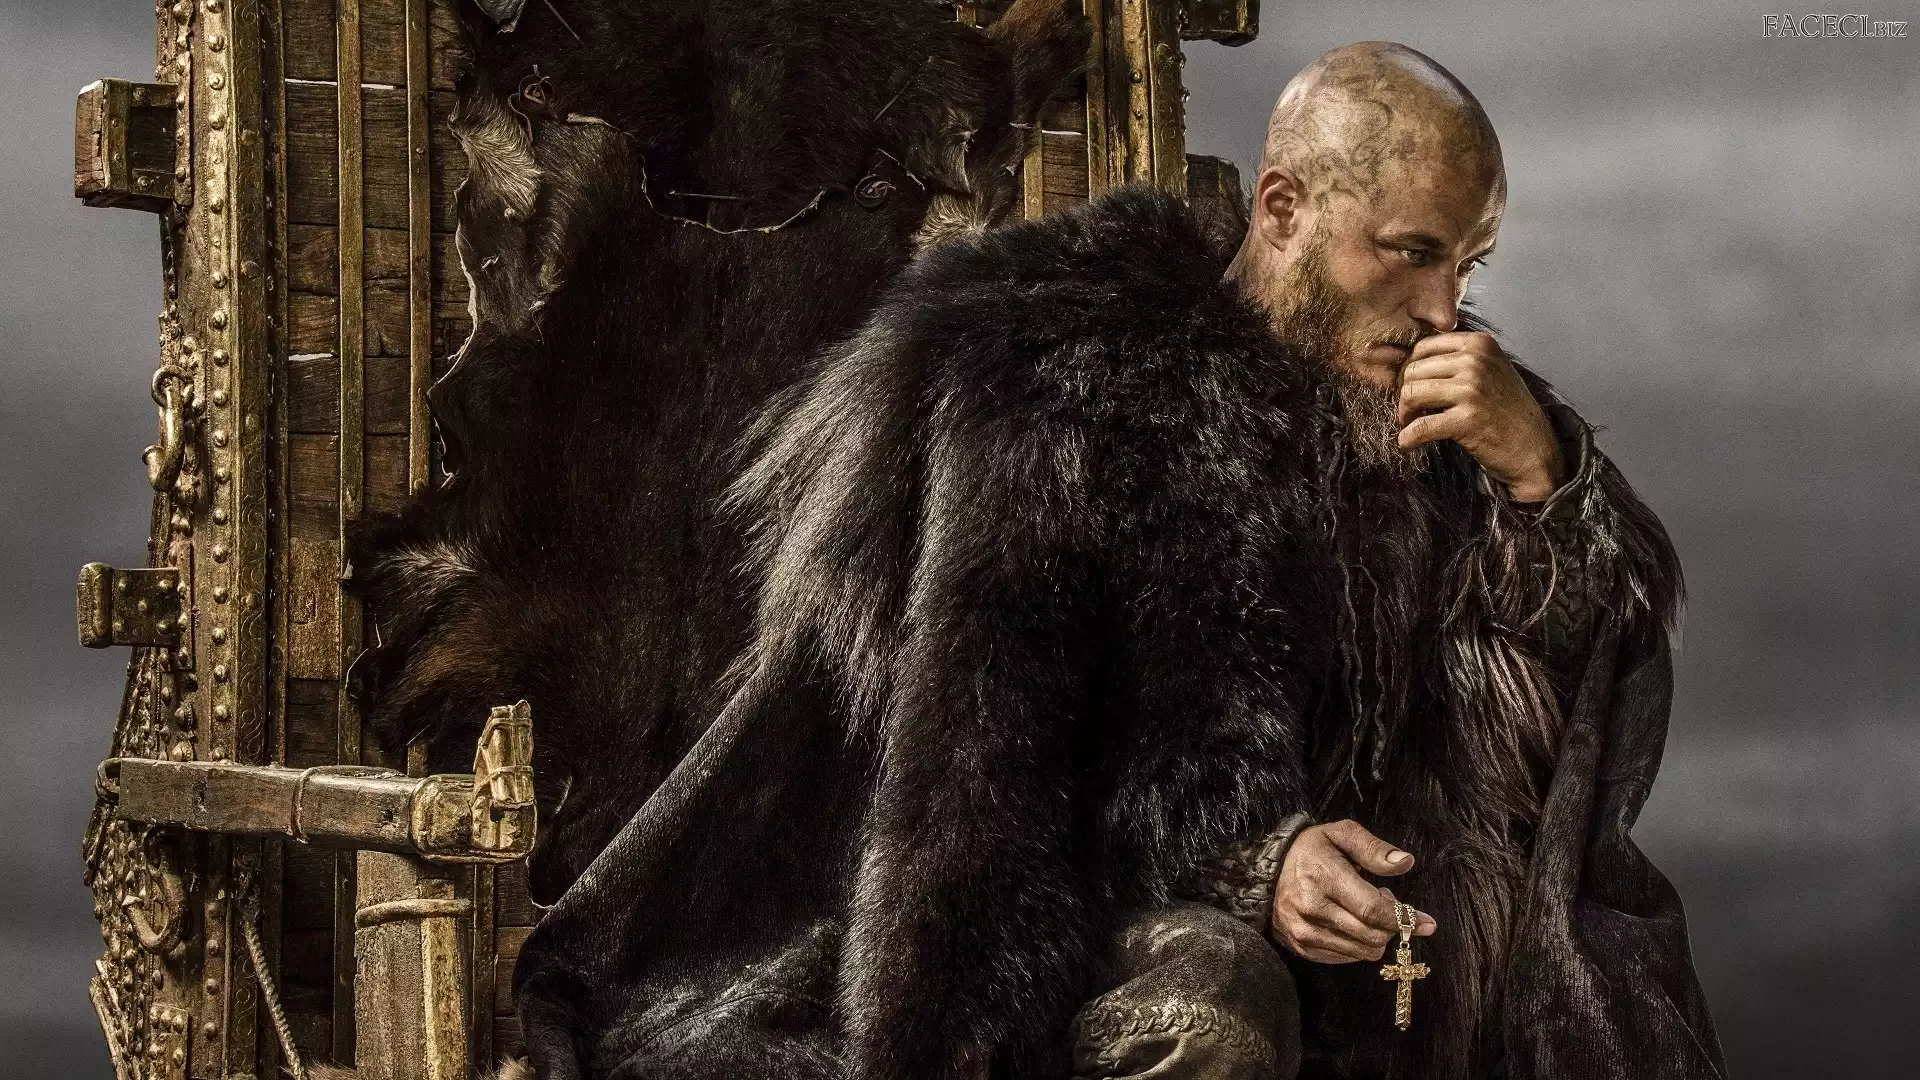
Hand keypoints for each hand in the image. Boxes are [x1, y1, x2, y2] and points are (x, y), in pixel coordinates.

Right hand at [1269, 819, 1436, 963]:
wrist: (1264, 872)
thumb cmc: (1311, 850)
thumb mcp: (1340, 834)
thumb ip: (1373, 848)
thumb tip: (1405, 862)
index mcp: (1323, 877)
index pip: (1372, 909)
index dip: (1404, 918)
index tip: (1428, 923)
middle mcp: (1311, 908)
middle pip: (1370, 935)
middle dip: (1391, 927)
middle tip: (1389, 906)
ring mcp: (1304, 932)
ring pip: (1361, 951)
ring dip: (1376, 937)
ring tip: (1367, 913)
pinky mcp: (1301, 947)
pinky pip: (1345, 958)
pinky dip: (1358, 946)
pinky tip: (1351, 924)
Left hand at [1396, 332, 1563, 501]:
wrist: (1533, 448)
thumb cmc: (1506, 411)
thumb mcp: (1489, 370)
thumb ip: (1457, 359)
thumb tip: (1411, 361)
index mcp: (1479, 344)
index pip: (1423, 347)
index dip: (1410, 370)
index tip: (1411, 388)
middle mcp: (1475, 361)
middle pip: (1413, 370)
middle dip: (1404, 393)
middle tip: (1408, 412)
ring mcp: (1472, 389)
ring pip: (1412, 394)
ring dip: (1404, 414)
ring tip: (1409, 425)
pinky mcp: (1467, 419)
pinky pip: (1420, 426)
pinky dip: (1408, 437)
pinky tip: (1407, 442)